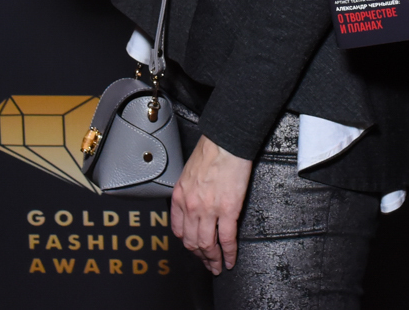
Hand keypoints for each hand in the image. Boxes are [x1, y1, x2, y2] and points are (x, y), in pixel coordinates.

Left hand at [170, 135, 253, 274]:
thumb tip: (194, 204)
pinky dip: (228, 253)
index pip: (178, 230)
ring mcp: (209, 210)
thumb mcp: (188, 173)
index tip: (193, 249)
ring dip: (213, 259)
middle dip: (200, 257)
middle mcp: (191, 206)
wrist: (227, 142)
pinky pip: (226, 239)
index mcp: (180, 197)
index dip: (186, 244)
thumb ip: (188, 192)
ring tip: (219, 266)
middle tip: (208, 264)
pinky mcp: (228, 210)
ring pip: (207, 244)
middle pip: (192, 242)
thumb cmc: (211, 152)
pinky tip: (230, 259)